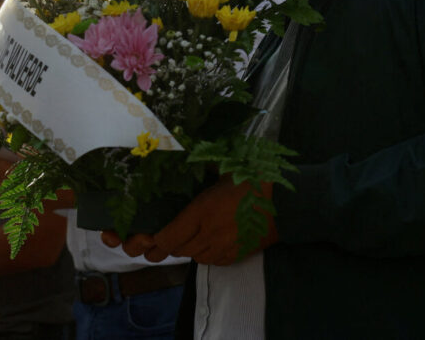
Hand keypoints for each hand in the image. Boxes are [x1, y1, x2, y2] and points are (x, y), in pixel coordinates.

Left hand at [100, 177, 277, 265]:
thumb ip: (196, 173)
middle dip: (161, 245)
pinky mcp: (234, 257)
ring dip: (184, 247)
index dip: (150, 241)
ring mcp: (222, 249)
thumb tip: (173, 163)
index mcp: (202, 212)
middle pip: (174, 250)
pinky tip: (204, 239)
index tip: (139, 235)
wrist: (285, 202)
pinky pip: (209, 261)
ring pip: (191, 256)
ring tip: (182, 233)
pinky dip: (202, 252)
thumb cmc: (251, 180)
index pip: (166, 238)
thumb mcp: (219, 171)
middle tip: (150, 236)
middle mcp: (209, 235)